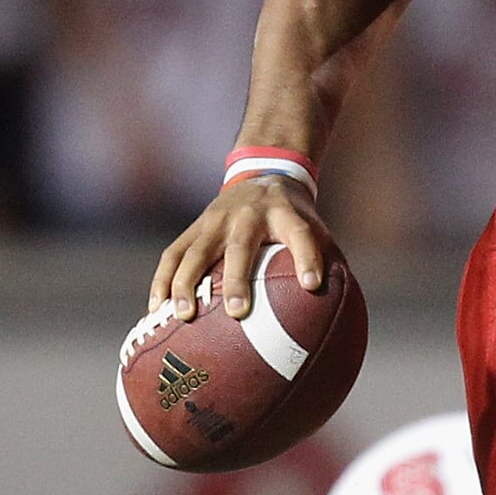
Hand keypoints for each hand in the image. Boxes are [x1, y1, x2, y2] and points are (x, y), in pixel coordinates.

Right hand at [149, 177, 335, 321]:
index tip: (313, 286)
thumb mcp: (317, 229)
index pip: (299, 234)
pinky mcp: (193, 228)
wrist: (263, 174)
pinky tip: (154, 312)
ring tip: (182, 315)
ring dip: (187, 283)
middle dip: (237, 279)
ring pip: (196, 251)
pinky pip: (172, 255)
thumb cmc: (295, 217)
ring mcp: (215, 220)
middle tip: (237, 313)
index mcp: (284, 215)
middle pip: (240, 246)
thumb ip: (328, 264)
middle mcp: (247, 215)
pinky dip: (162, 282)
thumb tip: (341, 319)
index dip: (308, 257)